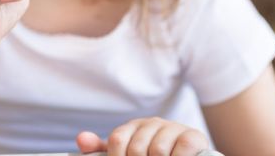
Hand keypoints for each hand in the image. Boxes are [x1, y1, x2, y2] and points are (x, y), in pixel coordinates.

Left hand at [76, 117, 208, 155]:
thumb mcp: (128, 155)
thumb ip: (103, 150)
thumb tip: (82, 140)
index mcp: (133, 127)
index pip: (117, 140)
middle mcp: (152, 123)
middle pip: (136, 148)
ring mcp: (173, 128)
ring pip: (157, 151)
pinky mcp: (192, 136)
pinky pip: (180, 150)